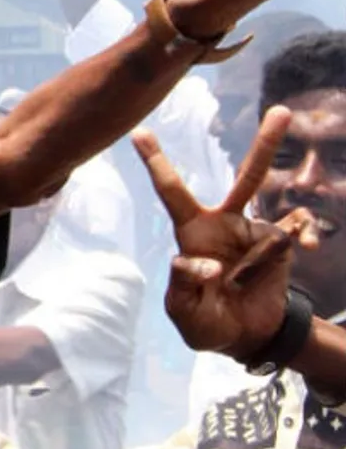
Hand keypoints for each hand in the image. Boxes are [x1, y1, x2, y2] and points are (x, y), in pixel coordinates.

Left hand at [133, 107, 318, 360]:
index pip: (171, 192)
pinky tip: (310, 248)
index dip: (156, 162)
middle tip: (280, 111)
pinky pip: (297, 228)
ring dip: (271, 152)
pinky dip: (306, 233)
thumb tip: (204, 263)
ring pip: (268, 189)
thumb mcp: (186, 313)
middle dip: (263, 145)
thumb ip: (184, 288)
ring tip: (281, 117)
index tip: (139, 132)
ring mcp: (255, 231)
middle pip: (243, 177)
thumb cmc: (206, 322)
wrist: (245, 337)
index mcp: (193, 233)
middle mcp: (225, 223)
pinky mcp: (281, 246)